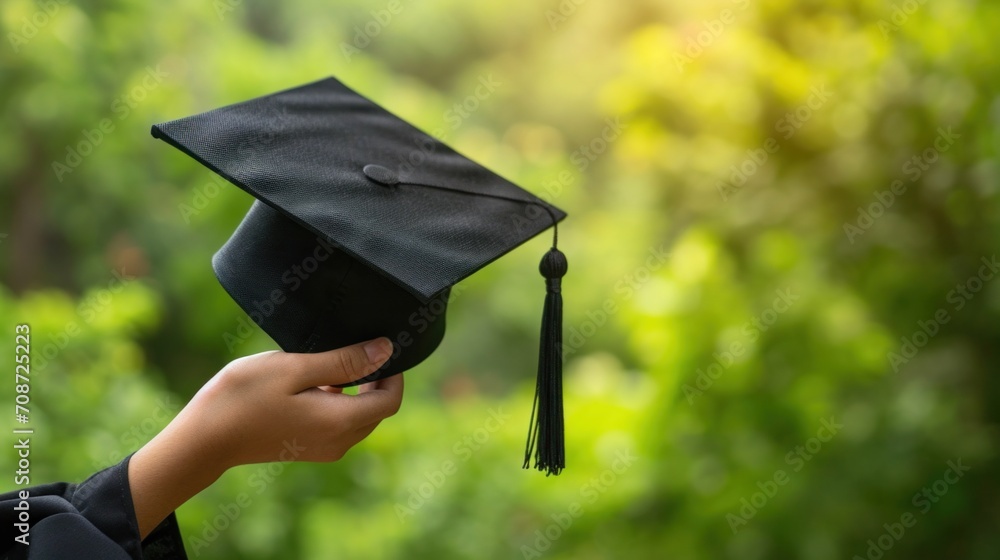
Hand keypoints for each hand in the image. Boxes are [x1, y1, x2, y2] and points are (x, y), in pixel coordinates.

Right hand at [128, 337, 399, 537]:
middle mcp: (339, 442)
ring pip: (361, 417)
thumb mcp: (294, 368)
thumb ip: (343, 362)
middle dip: (376, 380)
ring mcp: (324, 449)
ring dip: (356, 391)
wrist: (204, 439)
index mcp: (340, 421)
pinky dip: (339, 402)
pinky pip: (341, 424)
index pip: (391, 399)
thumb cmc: (243, 396)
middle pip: (379, 409)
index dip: (393, 372)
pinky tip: (312, 384)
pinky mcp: (310, 449)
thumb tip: (385, 351)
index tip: (377, 346)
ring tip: (326, 365)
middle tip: (352, 350)